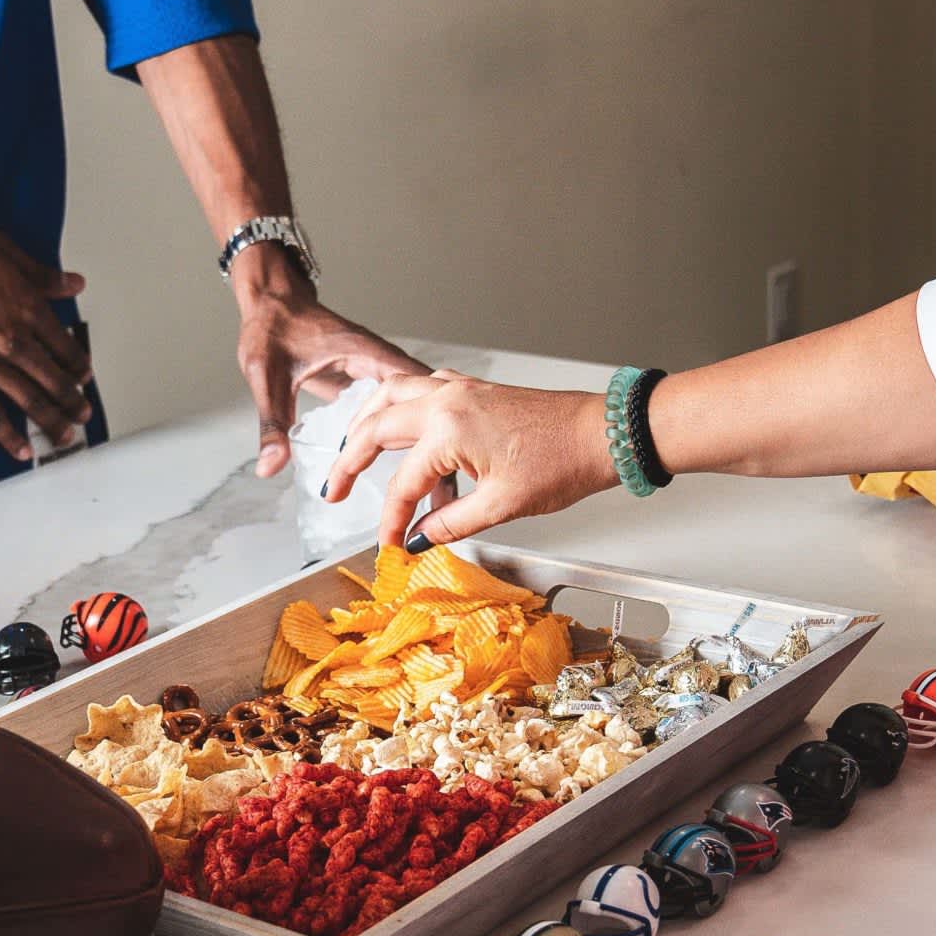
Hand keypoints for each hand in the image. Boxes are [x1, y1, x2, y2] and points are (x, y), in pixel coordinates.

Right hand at [0, 208, 93, 461]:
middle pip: (55, 380)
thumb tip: (72, 283)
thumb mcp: (2, 250)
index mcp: (28, 308)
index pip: (66, 346)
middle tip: (83, 412)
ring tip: (65, 436)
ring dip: (53, 422)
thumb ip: (41, 274)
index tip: (84, 375)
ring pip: (31, 402)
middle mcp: (13, 340)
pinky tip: (22, 449)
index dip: (79, 365)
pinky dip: (10, 436)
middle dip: (74, 400)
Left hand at [236, 283, 426, 477]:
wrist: (271, 303)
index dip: (432, 420)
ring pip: (416, 403)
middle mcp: (381, 360)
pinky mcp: (368, 381)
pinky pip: (397, 406)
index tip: (441, 455)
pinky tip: (407, 462)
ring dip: (426, 435)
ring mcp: (377, 370)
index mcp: (367, 353)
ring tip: (440, 481)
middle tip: (447, 483)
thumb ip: (274, 424)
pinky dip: (404, 432)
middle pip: (426, 398)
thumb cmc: (271, 328)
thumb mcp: (267, 378)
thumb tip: (271, 467)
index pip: (415, 384)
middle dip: (438, 438)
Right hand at [323, 373, 617, 548]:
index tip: (388, 545)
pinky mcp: (473, 389)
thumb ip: (451, 523)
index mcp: (449, 430)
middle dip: (349, 461)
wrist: (602, 433)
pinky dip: (398, 407)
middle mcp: (446, 401)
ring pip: (391, 396)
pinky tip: (399, 426)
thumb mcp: (502, 505)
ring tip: (350, 450)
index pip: (402, 483)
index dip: (390, 520)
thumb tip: (420, 538)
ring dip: (365, 423)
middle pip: (376, 428)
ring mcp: (459, 389)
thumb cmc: (562, 462)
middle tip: (334, 490)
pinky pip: (419, 390)